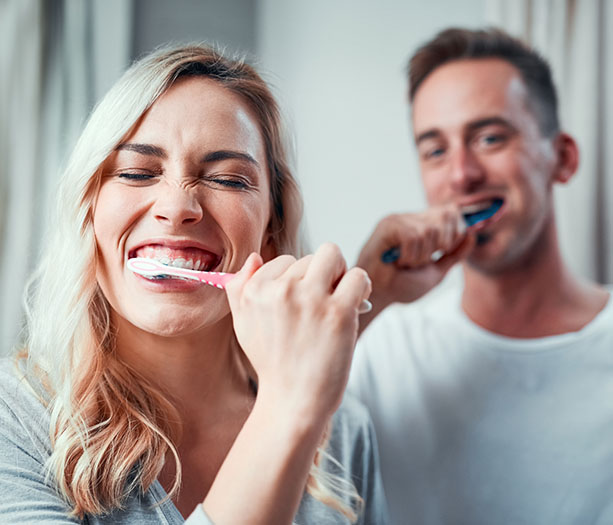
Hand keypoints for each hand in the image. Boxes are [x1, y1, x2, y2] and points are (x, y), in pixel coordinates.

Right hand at [225, 243, 371, 420]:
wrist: (293, 401)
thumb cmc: (273, 363)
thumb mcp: (244, 324)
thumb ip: (241, 288)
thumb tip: (255, 257)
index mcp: (255, 291)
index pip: (285, 261)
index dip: (298, 281)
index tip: (302, 304)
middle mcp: (280, 291)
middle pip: (310, 257)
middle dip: (320, 276)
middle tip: (323, 304)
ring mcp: (310, 300)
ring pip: (333, 256)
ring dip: (340, 274)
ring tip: (339, 300)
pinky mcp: (338, 312)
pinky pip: (357, 276)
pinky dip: (361, 287)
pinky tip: (355, 306)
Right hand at [357, 204, 474, 321]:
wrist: (380, 296)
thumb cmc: (402, 285)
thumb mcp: (437, 271)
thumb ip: (455, 254)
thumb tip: (472, 234)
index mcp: (423, 225)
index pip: (452, 212)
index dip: (458, 229)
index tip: (447, 250)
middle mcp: (412, 218)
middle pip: (446, 216)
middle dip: (442, 244)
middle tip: (423, 261)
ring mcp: (399, 220)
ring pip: (430, 230)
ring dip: (422, 257)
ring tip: (407, 264)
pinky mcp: (388, 225)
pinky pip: (413, 236)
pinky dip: (410, 256)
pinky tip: (397, 262)